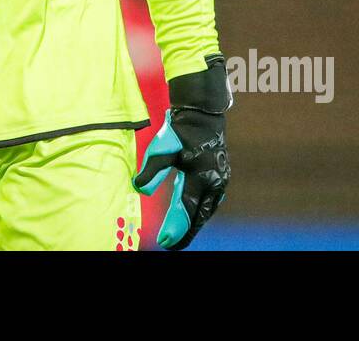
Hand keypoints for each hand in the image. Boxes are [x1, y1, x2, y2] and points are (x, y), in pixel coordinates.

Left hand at [133, 55, 230, 249]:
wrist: (202, 113)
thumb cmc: (180, 131)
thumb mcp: (162, 149)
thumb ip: (151, 171)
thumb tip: (138, 189)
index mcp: (200, 176)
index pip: (186, 208)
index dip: (175, 227)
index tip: (164, 240)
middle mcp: (214, 182)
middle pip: (200, 215)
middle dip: (185, 232)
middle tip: (171, 245)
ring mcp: (220, 179)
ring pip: (207, 209)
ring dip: (194, 222)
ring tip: (181, 235)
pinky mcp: (220, 175)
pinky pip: (211, 200)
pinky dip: (201, 211)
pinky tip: (194, 215)